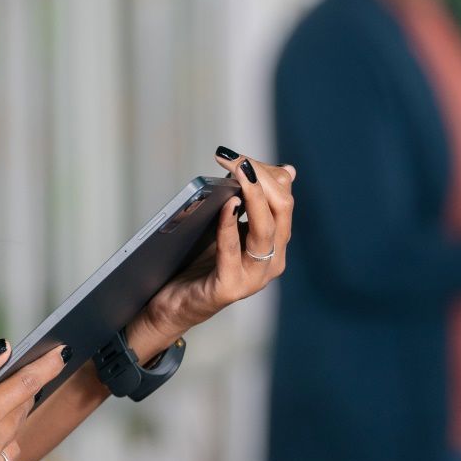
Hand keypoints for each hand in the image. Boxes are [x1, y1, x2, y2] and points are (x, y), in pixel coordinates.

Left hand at [134, 148, 296, 347]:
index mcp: (274, 243)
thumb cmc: (200, 262)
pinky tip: (226, 205)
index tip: (241, 156)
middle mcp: (272, 260)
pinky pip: (233, 252)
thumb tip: (286, 170)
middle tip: (239, 160)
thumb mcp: (228, 226)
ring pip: (265, 229)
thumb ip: (250, 201)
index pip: (283, 199)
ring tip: (240, 173)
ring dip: (253, 196)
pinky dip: (230, 225)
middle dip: (260, 178)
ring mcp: (254, 277)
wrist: (174, 304)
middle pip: (280, 209)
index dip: (266, 173)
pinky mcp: (230, 288)